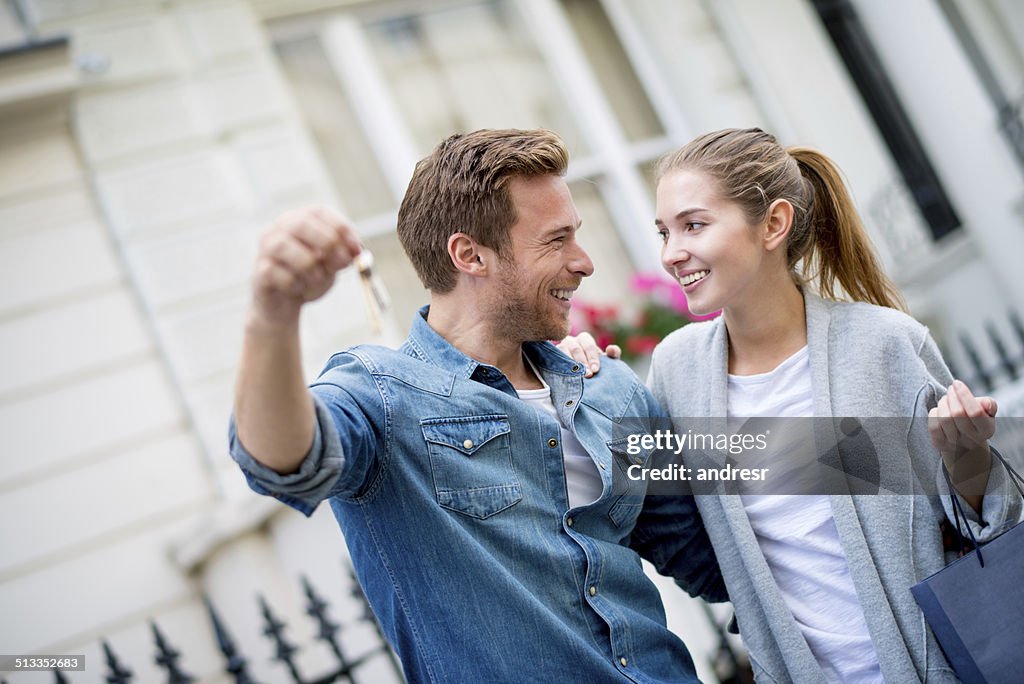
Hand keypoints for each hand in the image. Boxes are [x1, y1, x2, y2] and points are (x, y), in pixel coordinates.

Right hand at [250, 206, 361, 326]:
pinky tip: (298, 289)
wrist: (285, 305)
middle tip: (342, 262)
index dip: (340, 226)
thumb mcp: (332, 266)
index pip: (319, 211)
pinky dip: (294, 283)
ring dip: (308, 265)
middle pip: (300, 223)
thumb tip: (355, 251)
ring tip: (317, 278)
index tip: (356, 247)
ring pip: (283, 246)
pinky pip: (275, 273)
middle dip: (327, 242)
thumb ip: (343, 256)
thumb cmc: (310, 278)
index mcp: (300, 220)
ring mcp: (265, 249)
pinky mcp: (259, 272)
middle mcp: (279, 229)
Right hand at [556, 332, 621, 377]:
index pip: (588, 344)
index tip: (596, 370)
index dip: (592, 357)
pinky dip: (560, 366)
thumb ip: (613, 355)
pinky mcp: (551, 357)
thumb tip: (611, 349)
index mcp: (584, 339)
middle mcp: (570, 341)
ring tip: (578, 376)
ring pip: (563, 351)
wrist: (582, 380)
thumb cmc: (595, 368)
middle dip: (582, 362)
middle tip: (589, 375)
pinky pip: (554, 359)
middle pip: (575, 348)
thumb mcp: (607, 362)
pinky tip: (566, 376)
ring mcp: (559, 348)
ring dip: (571, 364)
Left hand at [928, 379, 996, 457]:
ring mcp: (955, 444)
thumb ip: (989, 404)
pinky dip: (934, 413)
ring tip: (946, 398)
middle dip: (952, 397)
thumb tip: (987, 404)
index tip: (957, 383)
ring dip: (943, 403)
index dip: (964, 395)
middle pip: (957, 414)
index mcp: (987, 430)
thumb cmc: (976, 418)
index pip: (975, 412)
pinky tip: (939, 409)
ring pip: (944, 419)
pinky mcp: (940, 444)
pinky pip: (933, 426)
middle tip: (951, 389)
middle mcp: (972, 440)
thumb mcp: (987, 410)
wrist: (964, 439)